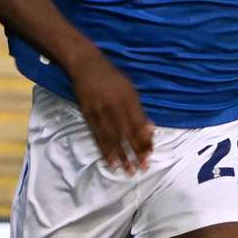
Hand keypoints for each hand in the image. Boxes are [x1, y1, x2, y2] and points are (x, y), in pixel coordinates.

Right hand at [71, 52, 153, 172]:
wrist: (87, 66)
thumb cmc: (113, 79)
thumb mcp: (130, 90)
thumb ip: (139, 111)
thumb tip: (150, 130)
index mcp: (128, 99)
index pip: (139, 125)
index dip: (144, 141)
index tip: (150, 155)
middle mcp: (114, 106)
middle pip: (127, 134)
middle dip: (135, 152)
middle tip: (142, 168)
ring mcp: (100, 111)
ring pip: (112, 138)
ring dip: (121, 156)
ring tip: (128, 170)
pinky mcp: (88, 115)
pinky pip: (98, 136)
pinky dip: (105, 151)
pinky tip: (111, 162)